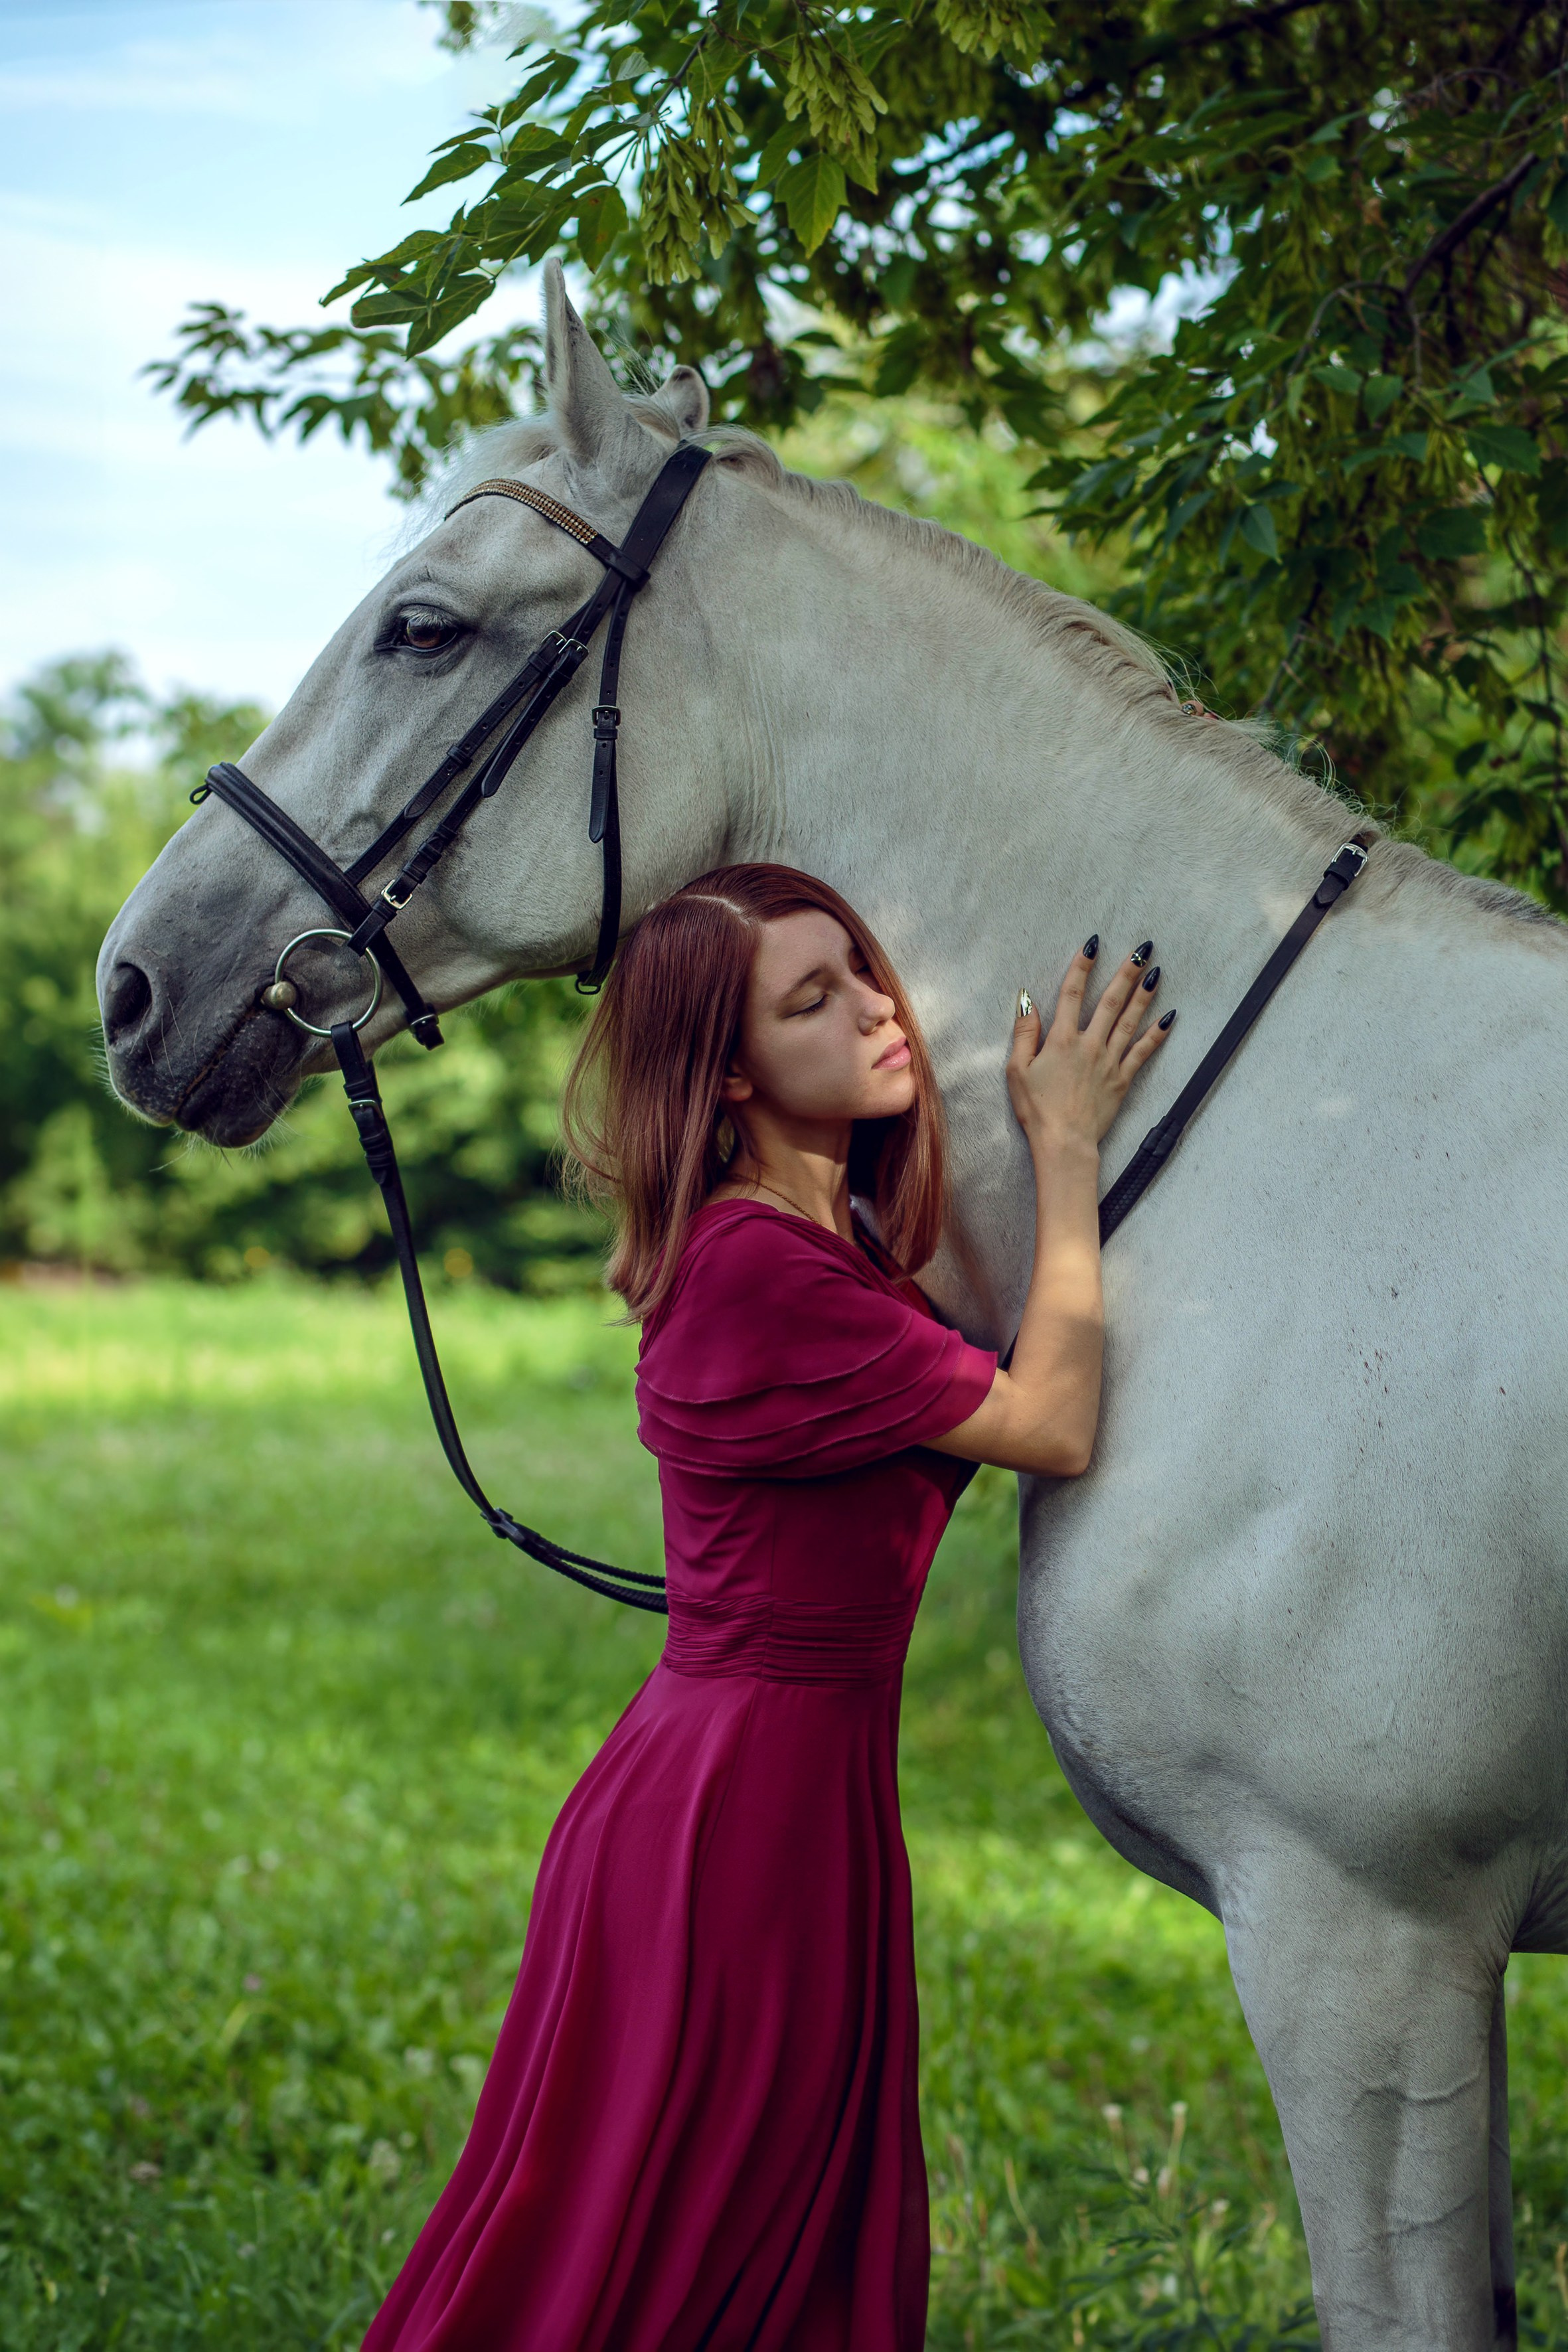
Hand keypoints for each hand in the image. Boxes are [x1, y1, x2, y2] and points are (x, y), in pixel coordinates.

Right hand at [1008, 938, 1171, 1152]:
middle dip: (1126, 973)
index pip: (1071, 994)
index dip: (1081, 967)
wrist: (1064, 1142)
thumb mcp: (1017, 1069)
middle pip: (1110, 1001)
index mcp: (1061, 1040)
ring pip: (1130, 1021)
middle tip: (1142, 950)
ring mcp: (1109, 1061)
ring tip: (1156, 973)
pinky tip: (1169, 1018)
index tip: (1092, 945)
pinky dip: (1156, 1034)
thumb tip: (1027, 1000)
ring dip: (1144, 995)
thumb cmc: (1037, 1109)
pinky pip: (1142, 1052)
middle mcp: (1089, 1044)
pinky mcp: (1122, 1080)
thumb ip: (1024, 1032)